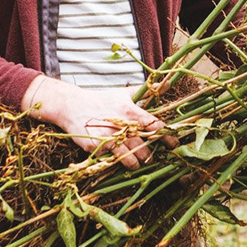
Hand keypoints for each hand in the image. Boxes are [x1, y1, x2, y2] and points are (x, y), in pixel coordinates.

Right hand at [21, 75, 177, 168]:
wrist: (73, 105)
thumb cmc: (101, 100)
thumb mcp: (123, 93)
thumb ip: (145, 91)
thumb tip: (166, 83)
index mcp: (131, 112)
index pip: (155, 126)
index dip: (167, 137)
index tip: (174, 144)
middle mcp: (122, 125)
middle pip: (145, 146)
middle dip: (149, 154)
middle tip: (148, 155)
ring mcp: (109, 137)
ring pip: (131, 157)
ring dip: (136, 162)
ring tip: (136, 162)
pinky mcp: (97, 146)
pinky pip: (114, 160)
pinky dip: (118, 163)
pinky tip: (119, 160)